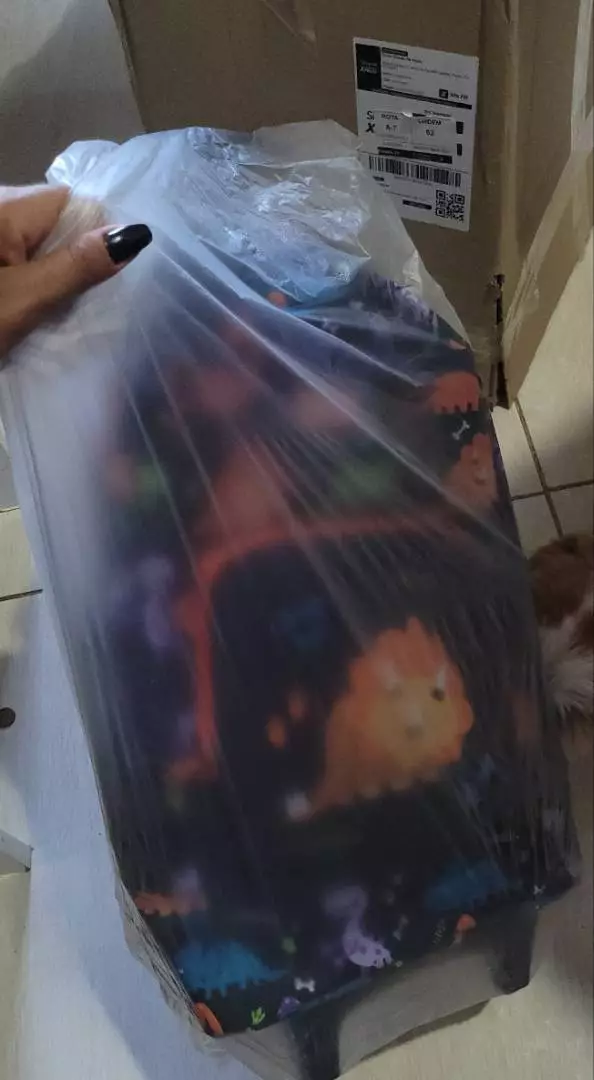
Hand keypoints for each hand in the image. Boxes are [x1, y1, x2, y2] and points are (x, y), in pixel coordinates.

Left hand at [0, 185, 151, 358]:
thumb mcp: (26, 296)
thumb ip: (78, 265)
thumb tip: (136, 234)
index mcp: (7, 205)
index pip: (75, 202)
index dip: (100, 234)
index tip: (113, 277)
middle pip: (58, 223)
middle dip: (80, 259)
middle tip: (94, 303)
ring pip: (40, 246)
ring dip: (58, 276)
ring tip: (71, 312)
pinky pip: (20, 260)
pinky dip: (33, 283)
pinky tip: (37, 312)